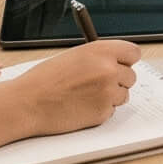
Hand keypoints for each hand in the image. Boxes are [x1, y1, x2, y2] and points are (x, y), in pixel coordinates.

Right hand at [11, 39, 143, 135]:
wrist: (28, 102)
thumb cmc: (45, 79)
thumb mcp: (75, 56)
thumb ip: (99, 57)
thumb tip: (116, 62)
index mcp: (101, 50)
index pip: (134, 53)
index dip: (126, 60)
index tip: (121, 64)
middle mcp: (109, 70)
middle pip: (131, 76)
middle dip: (118, 80)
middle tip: (98, 84)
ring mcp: (108, 92)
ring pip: (124, 95)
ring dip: (110, 96)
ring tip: (85, 95)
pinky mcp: (103, 113)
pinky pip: (111, 111)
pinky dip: (100, 110)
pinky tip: (81, 106)